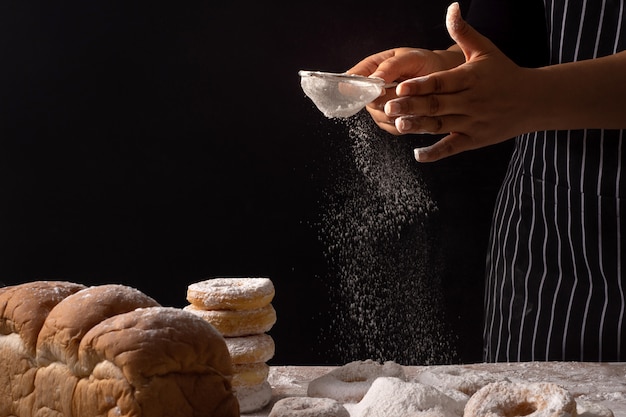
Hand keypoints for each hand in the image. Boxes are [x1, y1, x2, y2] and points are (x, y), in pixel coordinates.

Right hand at [347, 47, 464, 134]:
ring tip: (417, 103)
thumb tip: (373, 80)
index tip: (375, 88)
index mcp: (371, 66)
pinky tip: (417, 114)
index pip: (353, 77)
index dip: (356, 85)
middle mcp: (371, 88)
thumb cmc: (426, 63)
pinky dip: (405, 122)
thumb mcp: (411, 58)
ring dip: (398, 112)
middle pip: (368, 101)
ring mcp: (379, 106)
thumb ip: (391, 66)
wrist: (445, 79)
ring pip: (380, 115)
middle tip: (407, 93)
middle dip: (388, 99)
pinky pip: (392, 126)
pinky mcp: (390, 121)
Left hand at [386, 2, 529, 161]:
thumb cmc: (504, 73)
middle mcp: (470, 101)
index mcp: (470, 78)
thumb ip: (463, 33)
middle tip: (387, 106)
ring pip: (441, 125)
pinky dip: (435, 153)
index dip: (421, 85)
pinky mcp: (474, 139)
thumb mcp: (485, 50)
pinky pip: (452, 147)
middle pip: (437, 105)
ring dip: (418, 126)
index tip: (400, 86)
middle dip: (411, 106)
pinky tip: (417, 155)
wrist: (534, 100)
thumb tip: (451, 8)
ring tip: (397, 125)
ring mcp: (472, 122)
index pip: (442, 82)